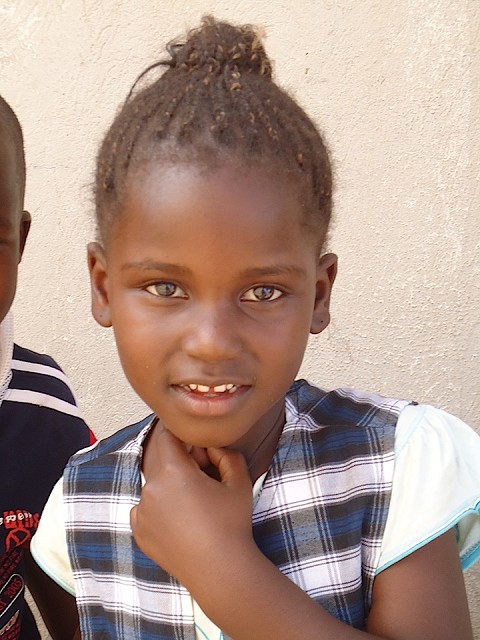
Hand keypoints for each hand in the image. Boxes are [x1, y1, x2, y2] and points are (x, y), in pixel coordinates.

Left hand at [130, 425, 253, 589]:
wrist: (220, 571)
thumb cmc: (232, 523)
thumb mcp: (239, 480)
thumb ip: (225, 453)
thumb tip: (209, 447)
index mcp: (172, 471)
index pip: (166, 436)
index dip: (181, 435)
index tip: (194, 444)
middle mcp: (150, 488)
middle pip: (159, 458)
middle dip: (177, 459)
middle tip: (201, 473)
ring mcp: (141, 511)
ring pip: (154, 483)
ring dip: (169, 484)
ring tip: (194, 504)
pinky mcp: (138, 530)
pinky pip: (146, 507)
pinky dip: (159, 507)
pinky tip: (181, 521)